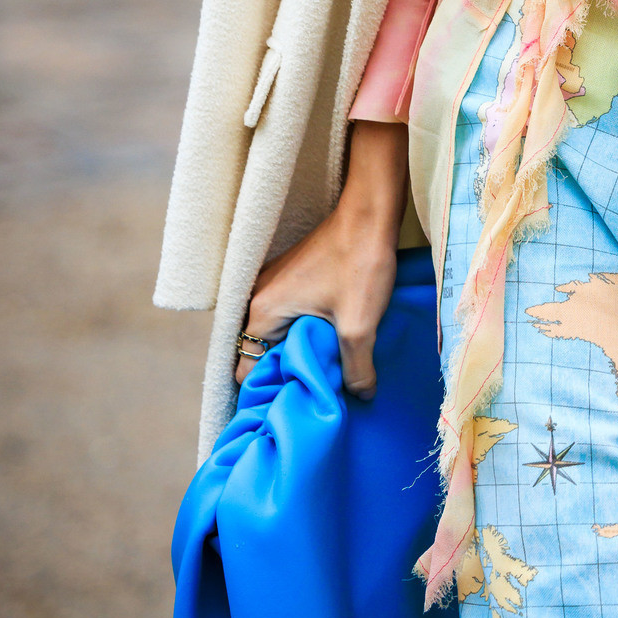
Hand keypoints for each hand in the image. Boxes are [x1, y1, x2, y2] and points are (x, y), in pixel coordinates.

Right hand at [236, 120, 408, 398]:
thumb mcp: (360, 325)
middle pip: (260, 353)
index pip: (245, 370)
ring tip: (325, 370)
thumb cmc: (360, 263)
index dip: (269, 392)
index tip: (294, 405)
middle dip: (286, 374)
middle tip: (314, 392)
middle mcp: (258, 297)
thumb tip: (360, 396)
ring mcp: (274, 284)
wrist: (371, 213)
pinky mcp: (292, 277)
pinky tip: (330, 342)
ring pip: (276, 334)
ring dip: (297, 352)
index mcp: (262, 311)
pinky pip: (287, 316)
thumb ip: (356, 368)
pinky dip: (303, 332)